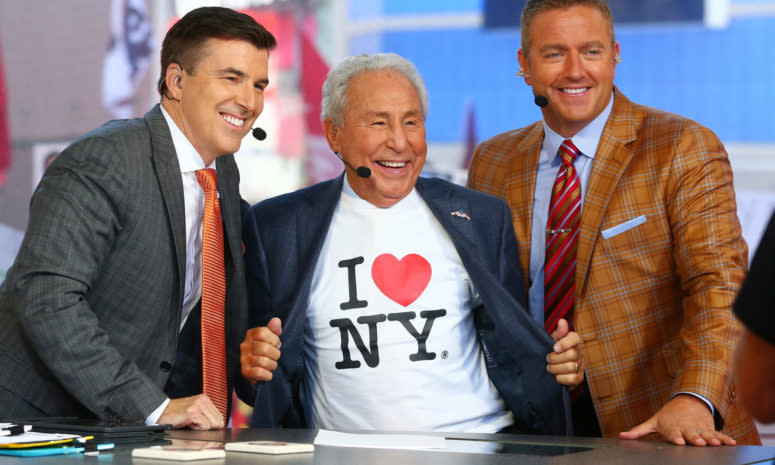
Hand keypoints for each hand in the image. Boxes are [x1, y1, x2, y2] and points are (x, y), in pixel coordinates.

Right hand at [158, 394, 223, 429]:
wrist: (160, 411)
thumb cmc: (176, 414)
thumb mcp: (195, 412)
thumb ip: (206, 416)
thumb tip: (218, 426)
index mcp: (205, 400)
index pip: (220, 416)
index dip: (213, 425)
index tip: (204, 427)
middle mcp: (203, 400)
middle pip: (219, 421)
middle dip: (208, 427)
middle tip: (195, 423)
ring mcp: (199, 405)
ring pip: (213, 424)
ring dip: (202, 428)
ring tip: (191, 423)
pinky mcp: (194, 412)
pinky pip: (205, 426)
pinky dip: (197, 429)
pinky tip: (188, 423)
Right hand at [240, 317, 281, 384]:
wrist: (256, 370)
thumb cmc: (265, 351)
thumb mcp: (270, 338)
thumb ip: (274, 329)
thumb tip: (276, 320)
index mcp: (251, 335)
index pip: (263, 333)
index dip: (274, 340)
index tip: (276, 344)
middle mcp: (245, 346)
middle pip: (265, 348)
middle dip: (275, 354)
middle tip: (275, 357)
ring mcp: (244, 359)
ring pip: (263, 362)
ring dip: (272, 365)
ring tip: (271, 365)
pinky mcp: (245, 372)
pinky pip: (259, 373)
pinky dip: (267, 375)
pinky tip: (267, 374)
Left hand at [546, 318, 583, 388]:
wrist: (553, 368)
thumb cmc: (553, 352)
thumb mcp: (553, 340)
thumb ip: (558, 332)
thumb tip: (562, 321)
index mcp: (574, 341)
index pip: (575, 338)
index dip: (565, 343)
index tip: (554, 348)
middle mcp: (580, 352)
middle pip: (571, 354)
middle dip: (555, 358)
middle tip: (547, 359)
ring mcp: (581, 365)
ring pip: (571, 367)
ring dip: (556, 369)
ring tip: (549, 368)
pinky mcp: (579, 378)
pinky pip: (573, 379)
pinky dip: (561, 378)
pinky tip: (556, 376)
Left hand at [619, 394, 735, 445]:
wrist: (687, 402)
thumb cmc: (667, 416)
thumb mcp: (653, 422)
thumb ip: (638, 431)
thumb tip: (621, 436)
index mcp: (672, 428)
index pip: (673, 434)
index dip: (676, 437)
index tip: (678, 442)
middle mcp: (686, 428)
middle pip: (690, 435)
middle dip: (694, 438)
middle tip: (698, 443)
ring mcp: (699, 429)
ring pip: (705, 435)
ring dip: (711, 439)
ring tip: (715, 443)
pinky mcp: (709, 429)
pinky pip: (718, 434)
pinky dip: (725, 438)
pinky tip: (733, 443)